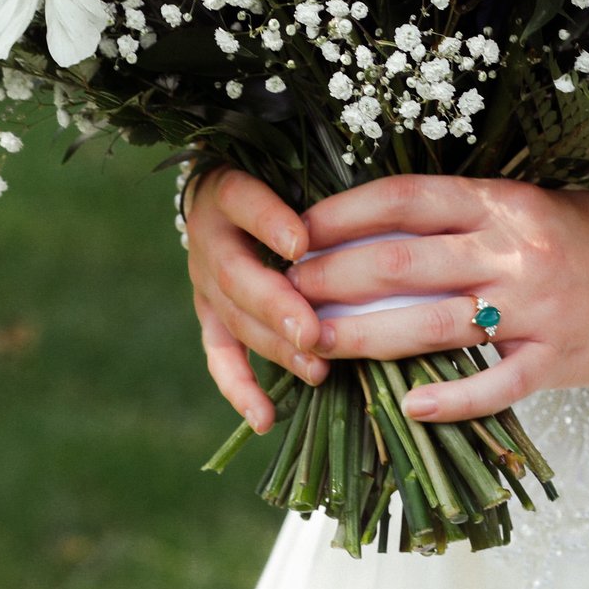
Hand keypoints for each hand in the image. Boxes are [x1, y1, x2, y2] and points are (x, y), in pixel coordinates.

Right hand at [184, 166, 329, 433]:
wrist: (228, 195)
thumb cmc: (281, 179)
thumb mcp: (290, 170)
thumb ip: (321, 192)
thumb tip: (384, 210)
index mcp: (228, 191)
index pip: (243, 202)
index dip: (269, 224)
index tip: (301, 244)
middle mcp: (210, 238)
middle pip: (236, 275)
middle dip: (276, 307)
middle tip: (312, 331)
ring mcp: (205, 282)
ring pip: (233, 319)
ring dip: (273, 348)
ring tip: (315, 370)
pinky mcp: (210, 316)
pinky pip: (220, 356)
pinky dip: (241, 389)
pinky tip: (266, 419)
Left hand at [286, 176, 588, 423]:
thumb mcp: (537, 206)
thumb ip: (469, 218)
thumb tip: (380, 230)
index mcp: (506, 202)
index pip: (405, 199)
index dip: (342, 214)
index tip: (296, 230)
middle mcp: (516, 250)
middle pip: (403, 262)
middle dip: (332, 278)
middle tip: (284, 292)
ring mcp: (538, 309)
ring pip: (432, 323)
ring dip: (364, 337)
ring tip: (313, 344)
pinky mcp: (559, 362)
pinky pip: (495, 383)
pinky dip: (450, 398)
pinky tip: (407, 408)